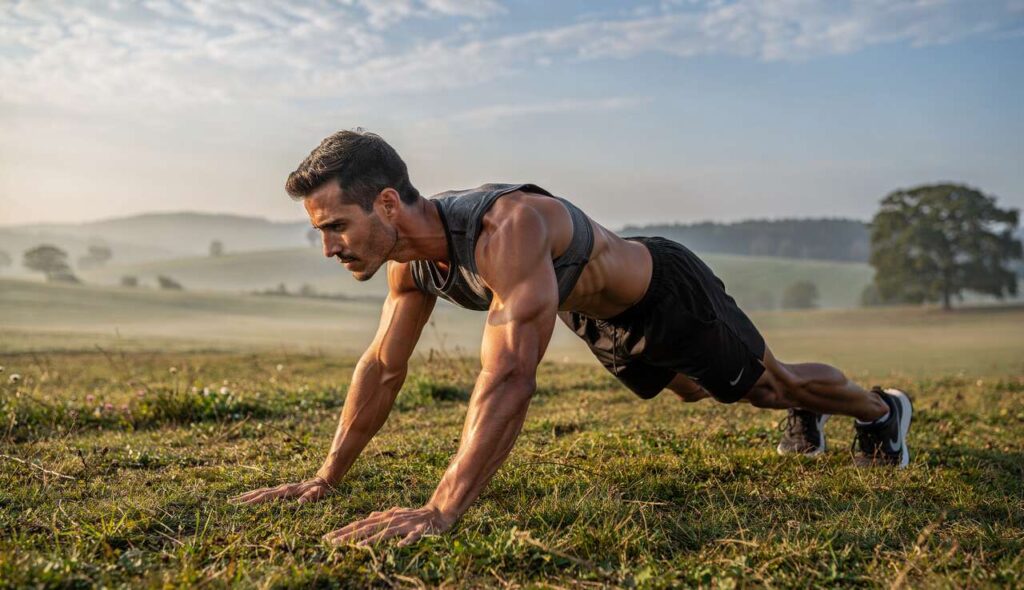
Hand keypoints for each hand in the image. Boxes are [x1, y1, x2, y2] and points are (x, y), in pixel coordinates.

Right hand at [229, 476, 330, 504]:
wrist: (323, 480)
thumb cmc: (321, 490)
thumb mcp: (317, 494)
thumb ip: (310, 497)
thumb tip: (300, 502)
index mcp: (286, 490)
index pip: (266, 496)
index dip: (254, 501)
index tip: (241, 505)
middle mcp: (280, 488)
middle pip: (259, 492)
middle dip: (244, 498)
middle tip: (229, 502)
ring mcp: (280, 488)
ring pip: (260, 491)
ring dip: (247, 495)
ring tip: (233, 499)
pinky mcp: (281, 490)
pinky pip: (265, 492)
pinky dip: (254, 495)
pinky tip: (249, 498)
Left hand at [323, 505, 452, 546]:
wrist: (438, 513)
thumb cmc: (414, 516)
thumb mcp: (396, 515)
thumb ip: (381, 517)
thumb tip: (368, 518)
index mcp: (385, 517)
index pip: (360, 525)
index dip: (344, 531)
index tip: (327, 539)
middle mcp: (392, 519)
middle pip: (367, 528)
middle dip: (349, 535)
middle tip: (332, 542)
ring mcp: (406, 524)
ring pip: (387, 532)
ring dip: (372, 539)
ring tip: (358, 546)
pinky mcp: (420, 529)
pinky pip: (413, 536)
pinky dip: (406, 541)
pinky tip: (399, 547)